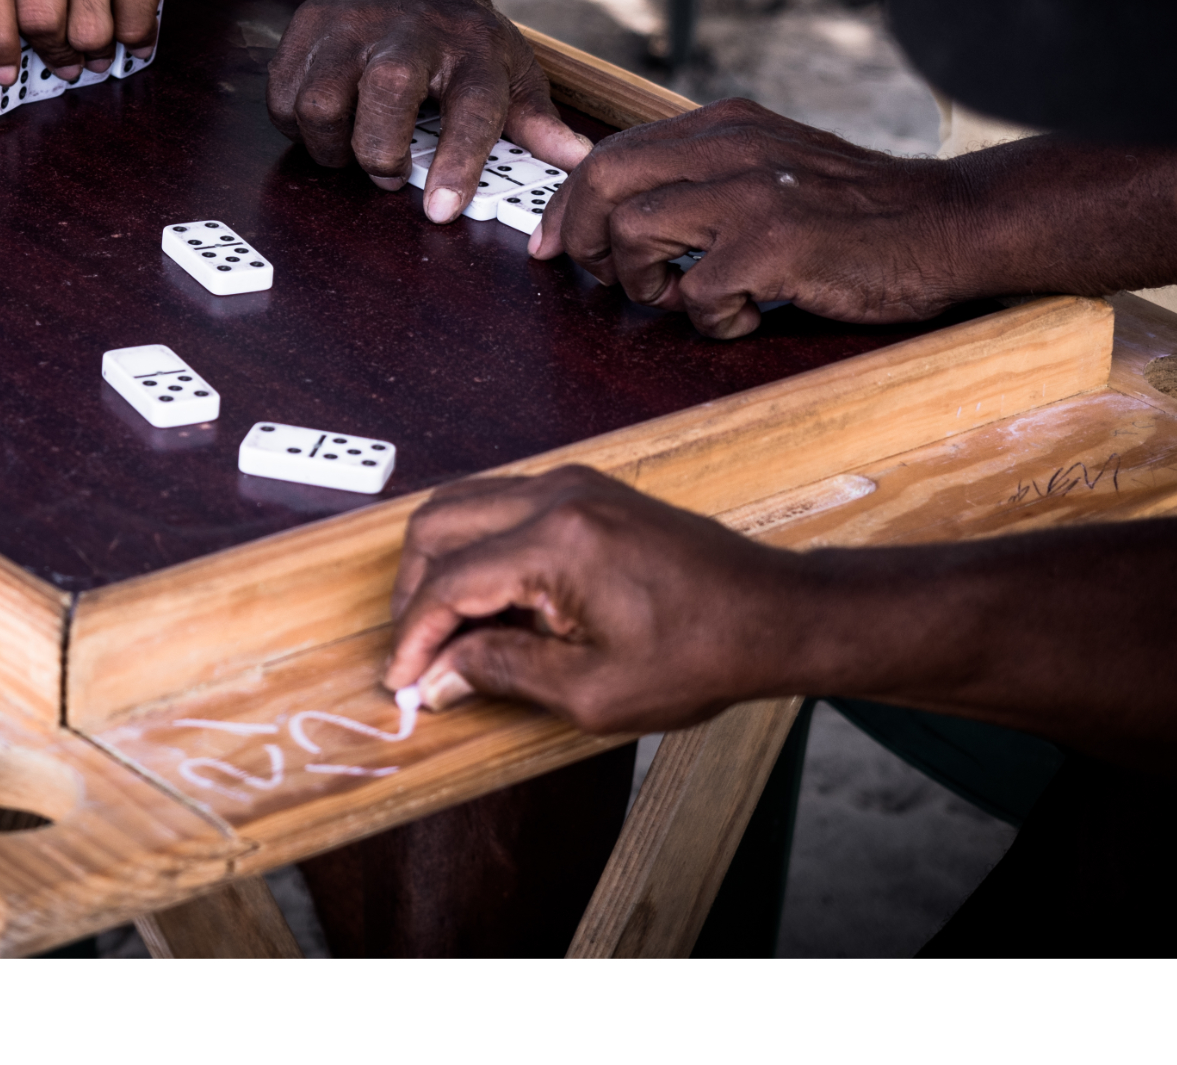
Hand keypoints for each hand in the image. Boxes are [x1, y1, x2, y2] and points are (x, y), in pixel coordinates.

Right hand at [266, 0, 592, 203]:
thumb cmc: (461, 33)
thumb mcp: (510, 66)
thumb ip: (536, 120)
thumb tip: (576, 161)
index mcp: (471, 47)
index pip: (472, 108)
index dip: (458, 163)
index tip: (442, 210)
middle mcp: (407, 32)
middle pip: (386, 94)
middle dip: (380, 153)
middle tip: (389, 175)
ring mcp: (349, 26)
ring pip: (319, 101)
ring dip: (331, 146)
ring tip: (354, 152)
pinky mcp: (304, 29)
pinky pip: (283, 96)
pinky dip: (297, 127)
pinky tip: (328, 125)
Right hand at [380, 465, 812, 732]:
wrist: (773, 615)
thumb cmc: (700, 655)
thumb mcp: (592, 691)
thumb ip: (503, 673)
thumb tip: (440, 674)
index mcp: (557, 542)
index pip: (448, 581)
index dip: (414, 639)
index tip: (402, 683)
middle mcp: (560, 495)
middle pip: (439, 523)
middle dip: (414, 592)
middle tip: (418, 654)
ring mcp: (578, 484)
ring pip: (467, 505)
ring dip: (444, 565)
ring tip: (449, 634)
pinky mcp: (593, 491)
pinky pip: (506, 505)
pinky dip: (482, 548)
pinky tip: (495, 605)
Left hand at [533, 98, 972, 337]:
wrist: (950, 223)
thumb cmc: (864, 212)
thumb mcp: (778, 164)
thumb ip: (712, 173)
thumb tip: (628, 210)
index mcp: (726, 125)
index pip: (611, 151)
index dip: (569, 205)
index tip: (556, 246)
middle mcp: (731, 147)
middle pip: (602, 181)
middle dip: (580, 240)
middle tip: (604, 281)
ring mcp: (752, 194)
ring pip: (633, 235)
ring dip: (644, 284)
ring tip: (688, 299)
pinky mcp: (776, 246)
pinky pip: (696, 294)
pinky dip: (710, 320)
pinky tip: (750, 316)